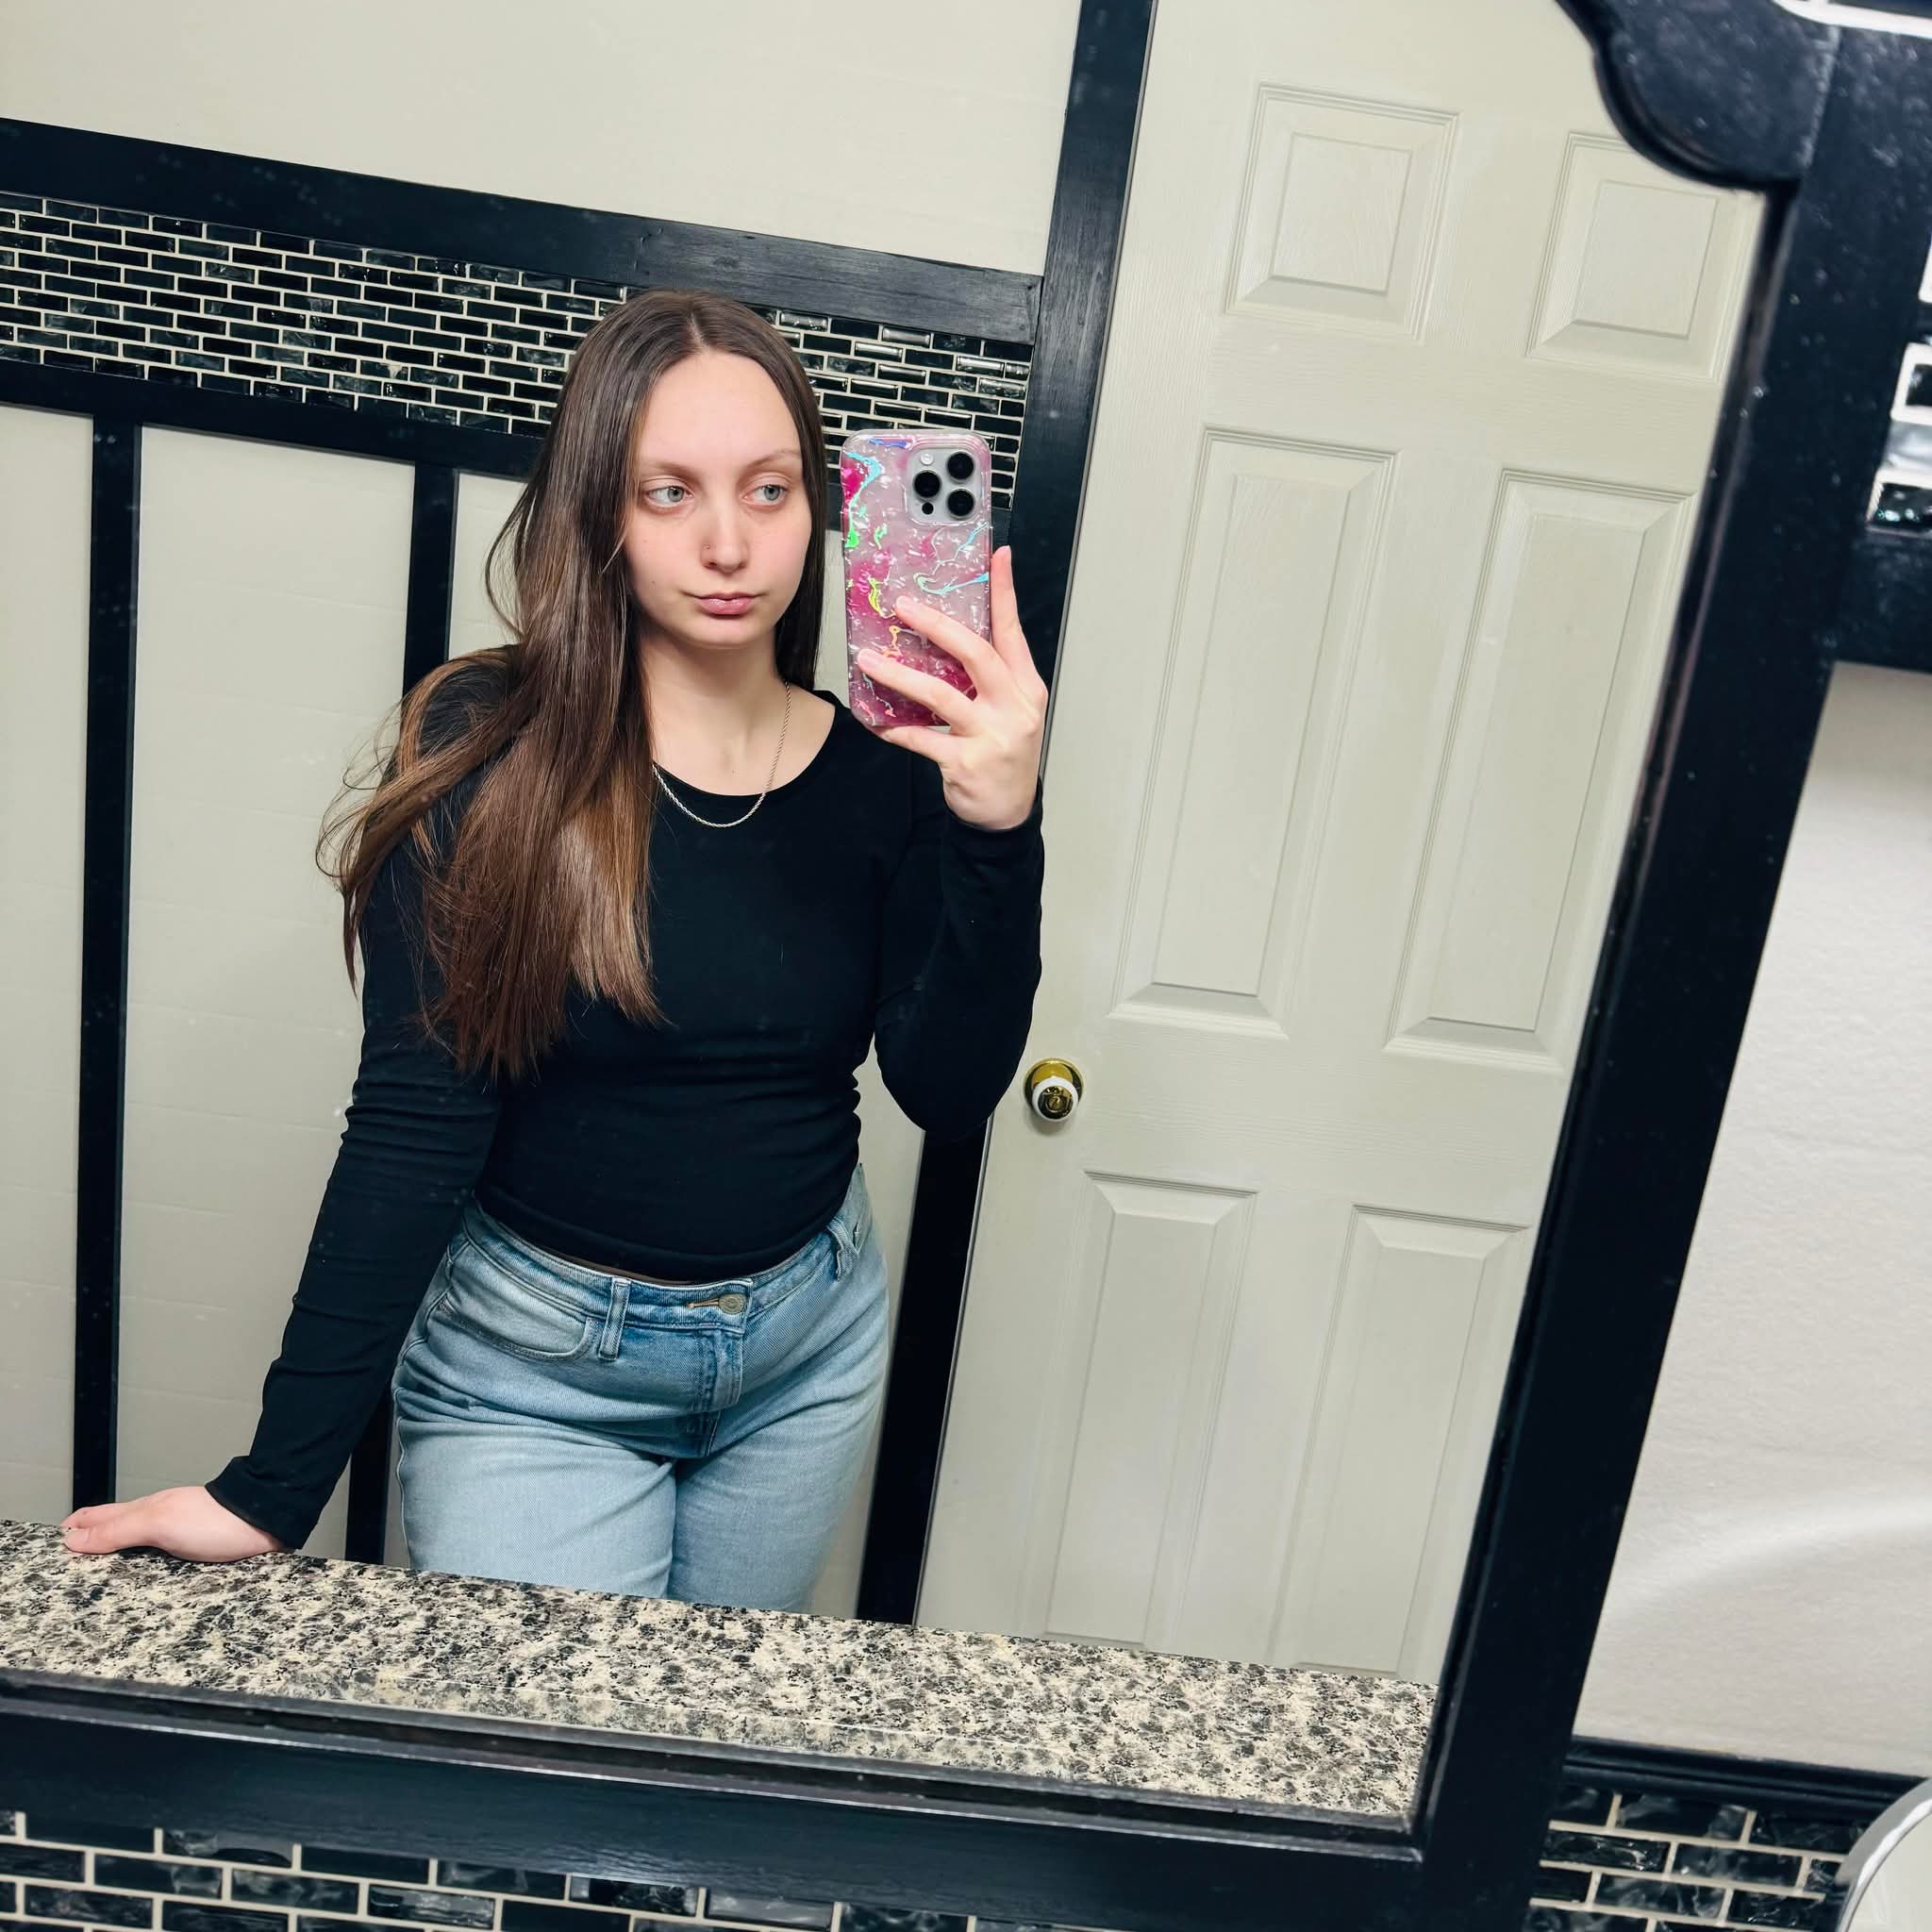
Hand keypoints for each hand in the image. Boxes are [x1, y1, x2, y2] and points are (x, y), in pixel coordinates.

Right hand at [62, 1486, 285, 1562]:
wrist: (266, 1521)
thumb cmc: (216, 1520)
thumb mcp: (159, 1523)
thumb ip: (116, 1529)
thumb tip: (71, 1537)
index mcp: (145, 1510)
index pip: (99, 1517)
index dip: (75, 1528)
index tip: (53, 1543)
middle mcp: (159, 1520)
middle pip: (116, 1529)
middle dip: (90, 1539)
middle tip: (67, 1556)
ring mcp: (179, 1534)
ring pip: (137, 1542)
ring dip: (117, 1551)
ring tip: (96, 1566)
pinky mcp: (197, 1552)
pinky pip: (160, 1559)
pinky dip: (143, 1564)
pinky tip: (143, 1574)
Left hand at [857, 544, 1046, 831]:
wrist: (1009, 813)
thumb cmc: (1003, 753)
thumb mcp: (1009, 710)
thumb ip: (990, 676)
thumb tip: (948, 635)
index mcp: (1026, 687)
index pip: (1013, 632)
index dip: (1005, 593)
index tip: (997, 556)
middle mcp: (1013, 707)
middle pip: (976, 655)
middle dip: (937, 627)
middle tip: (903, 607)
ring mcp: (991, 736)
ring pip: (940, 695)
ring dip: (899, 674)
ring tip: (868, 660)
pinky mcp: (966, 763)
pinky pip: (923, 739)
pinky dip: (897, 729)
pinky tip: (876, 722)